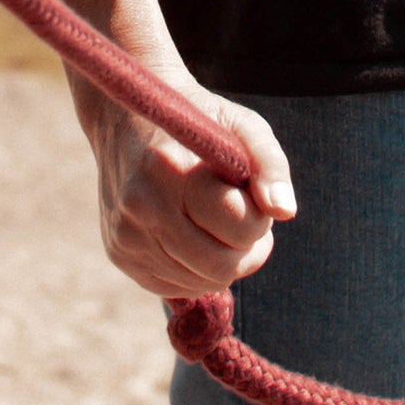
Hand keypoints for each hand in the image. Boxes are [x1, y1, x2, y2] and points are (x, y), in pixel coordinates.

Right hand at [82, 78, 296, 301]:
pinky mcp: (119, 253)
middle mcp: (143, 206)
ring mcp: (127, 235)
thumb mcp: (241, 126)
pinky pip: (175, 287)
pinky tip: (194, 237)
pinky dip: (196, 272)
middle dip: (246, 250)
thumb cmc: (196, 121)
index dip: (259, 217)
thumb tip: (285, 211)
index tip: (250, 196)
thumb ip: (270, 165)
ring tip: (216, 222)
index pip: (241, 226)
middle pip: (221, 266)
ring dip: (222, 261)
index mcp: (174, 170)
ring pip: (200, 283)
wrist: (125, 117)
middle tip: (245, 221)